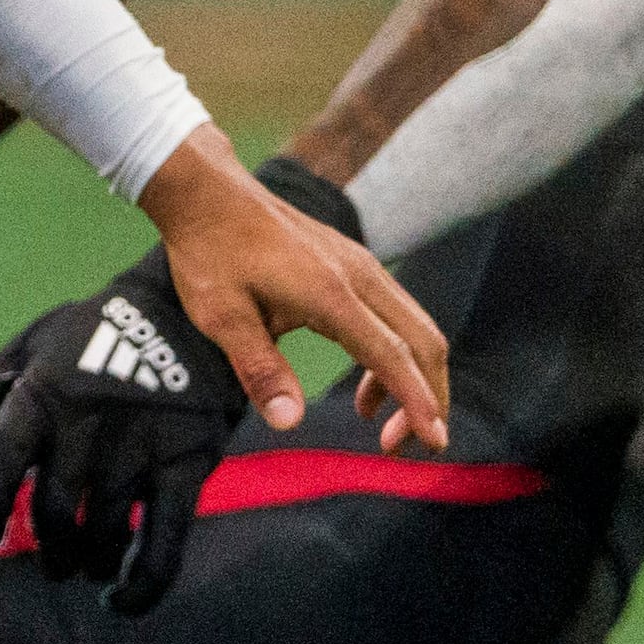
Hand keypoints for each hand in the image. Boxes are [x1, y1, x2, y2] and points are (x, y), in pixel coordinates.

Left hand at [0, 256, 243, 611]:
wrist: (183, 310)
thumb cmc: (92, 334)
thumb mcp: (29, 350)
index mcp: (36, 400)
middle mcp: (82, 428)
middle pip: (53, 515)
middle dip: (51, 551)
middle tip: (55, 563)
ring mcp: (137, 447)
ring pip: (103, 531)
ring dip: (90, 561)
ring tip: (87, 566)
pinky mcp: (187, 462)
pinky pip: (164, 540)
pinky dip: (143, 582)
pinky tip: (123, 598)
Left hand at [136, 136, 445, 452]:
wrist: (208, 193)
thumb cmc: (209, 254)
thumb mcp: (221, 317)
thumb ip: (259, 368)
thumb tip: (288, 422)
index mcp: (330, 293)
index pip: (392, 355)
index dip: (418, 402)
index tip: (435, 442)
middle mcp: (359, 276)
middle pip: (424, 343)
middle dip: (428, 400)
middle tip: (403, 450)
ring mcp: (362, 267)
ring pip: (416, 329)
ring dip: (413, 381)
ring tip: (381, 429)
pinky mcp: (355, 267)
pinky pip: (396, 317)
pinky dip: (396, 358)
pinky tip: (367, 391)